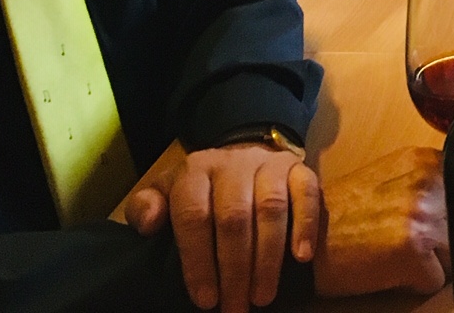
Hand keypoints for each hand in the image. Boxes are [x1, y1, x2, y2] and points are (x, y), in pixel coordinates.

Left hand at [122, 143, 319, 309]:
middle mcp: (233, 163)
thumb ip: (146, 207)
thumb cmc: (201, 191)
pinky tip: (302, 257)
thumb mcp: (166, 193)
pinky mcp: (297, 168)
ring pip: (270, 208)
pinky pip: (307, 191)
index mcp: (195, 171)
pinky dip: (306, 224)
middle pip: (233, 218)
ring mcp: (268, 164)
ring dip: (268, 258)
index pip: (194, 215)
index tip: (205, 299)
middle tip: (235, 307)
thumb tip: (148, 223)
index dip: (198, 260)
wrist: (242, 156)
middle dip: (234, 269)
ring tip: (262, 296)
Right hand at [311, 147, 450, 298]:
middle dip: (443, 241)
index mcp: (425, 160)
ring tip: (398, 254)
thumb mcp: (393, 179)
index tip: (429, 222)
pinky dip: (417, 284)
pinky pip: (436, 280)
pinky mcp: (414, 248)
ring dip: (433, 263)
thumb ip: (429, 183)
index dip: (449, 216)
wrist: (304, 241)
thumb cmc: (347, 215)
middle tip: (405, 242)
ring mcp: (421, 213)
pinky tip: (390, 270)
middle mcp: (426, 181)